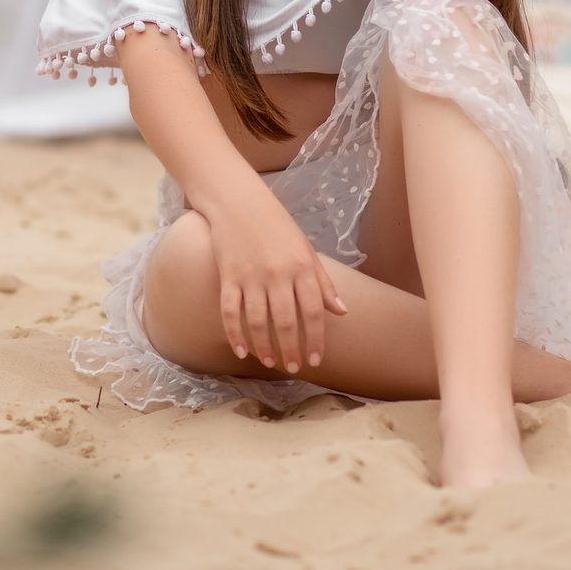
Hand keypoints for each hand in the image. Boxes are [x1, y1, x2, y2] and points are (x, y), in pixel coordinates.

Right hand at [206, 188, 346, 372]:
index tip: (315, 360)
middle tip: (294, 368)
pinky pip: (231, 311)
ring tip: (271, 361)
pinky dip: (235, 334)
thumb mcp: (306, 250)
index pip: (313, 311)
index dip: (315, 338)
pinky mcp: (228, 276)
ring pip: (258, 321)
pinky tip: (242, 350)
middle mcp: (278, 273)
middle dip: (291, 349)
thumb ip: (323, 282)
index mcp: (301, 266)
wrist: (240, 202)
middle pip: (286, 321)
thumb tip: (342, 311)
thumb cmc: (278, 227)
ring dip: (265, 346)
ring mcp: (251, 275)